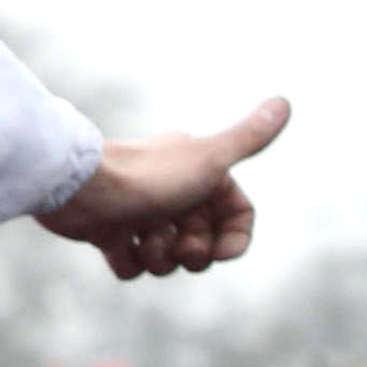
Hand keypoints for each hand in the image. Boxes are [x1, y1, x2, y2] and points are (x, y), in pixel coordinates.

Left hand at [34, 99, 291, 278]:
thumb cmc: (149, 176)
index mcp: (198, 172)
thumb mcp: (209, 160)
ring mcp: (139, 213)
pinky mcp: (108, 232)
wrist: (81, 189)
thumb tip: (285, 103)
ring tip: (144, 240)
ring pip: (168, 256)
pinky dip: (128, 262)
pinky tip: (118, 247)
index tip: (222, 252)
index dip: (234, 239)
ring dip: (161, 257)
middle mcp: (171, 190)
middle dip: (195, 252)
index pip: (236, 215)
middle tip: (178, 245)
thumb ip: (248, 138)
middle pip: (203, 239)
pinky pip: (130, 264)